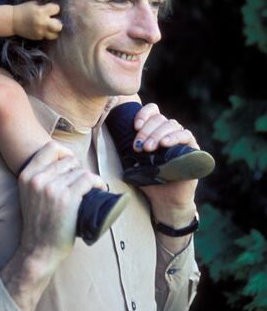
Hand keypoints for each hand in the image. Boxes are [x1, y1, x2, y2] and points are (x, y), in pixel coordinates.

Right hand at [13, 1, 62, 39]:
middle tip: (53, 20)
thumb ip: (45, 6)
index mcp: (41, 11)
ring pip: (55, 35)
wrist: (12, 20)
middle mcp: (42, 23)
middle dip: (58, 22)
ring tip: (49, 26)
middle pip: (59, 26)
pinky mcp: (37, 37)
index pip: (57, 9)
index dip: (55, 9)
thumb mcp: (35, 4)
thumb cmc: (24, 10)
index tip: (51, 9)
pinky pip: (47, 37)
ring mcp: (40, 32)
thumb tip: (57, 9)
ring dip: (53, 30)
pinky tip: (42, 29)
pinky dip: (46, 33)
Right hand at [18, 142, 106, 272]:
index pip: (51, 147)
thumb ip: (40, 177)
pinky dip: (98, 183)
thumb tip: (65, 162)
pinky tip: (99, 189)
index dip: (65, 153)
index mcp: (27, 175)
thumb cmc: (39, 224)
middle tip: (81, 184)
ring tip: (90, 190)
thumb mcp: (29, 194)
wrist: (38, 250)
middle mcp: (38, 179)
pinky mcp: (68, 198)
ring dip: (89, 179)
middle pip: (69, 160)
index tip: (71, 165)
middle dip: (78, 170)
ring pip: (80, 170)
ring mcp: (53, 188)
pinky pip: (89, 179)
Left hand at [132, 103, 197, 220]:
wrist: (164, 199)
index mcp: (156, 130)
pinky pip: (186, 135)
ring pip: (171, 124)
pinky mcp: (193, 148)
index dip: (144, 114)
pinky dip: (174, 137)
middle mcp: (169, 131)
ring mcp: (182, 139)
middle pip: (159, 118)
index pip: (153, 111)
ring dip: (158, 134)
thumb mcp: (135, 160)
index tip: (135, 126)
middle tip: (139, 145)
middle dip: (147, 130)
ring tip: (149, 148)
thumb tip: (117, 133)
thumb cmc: (149, 179)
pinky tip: (165, 144)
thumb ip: (130, 147)